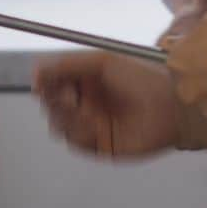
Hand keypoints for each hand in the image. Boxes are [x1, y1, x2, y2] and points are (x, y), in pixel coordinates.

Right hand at [32, 52, 177, 158]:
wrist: (170, 106)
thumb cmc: (141, 77)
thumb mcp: (102, 62)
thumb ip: (68, 64)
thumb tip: (36, 69)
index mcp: (85, 78)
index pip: (53, 80)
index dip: (44, 82)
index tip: (38, 82)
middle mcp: (85, 100)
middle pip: (51, 104)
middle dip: (55, 100)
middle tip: (68, 96)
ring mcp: (91, 124)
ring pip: (59, 124)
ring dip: (68, 117)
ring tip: (86, 111)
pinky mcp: (98, 145)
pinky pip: (76, 141)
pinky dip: (80, 132)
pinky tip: (94, 124)